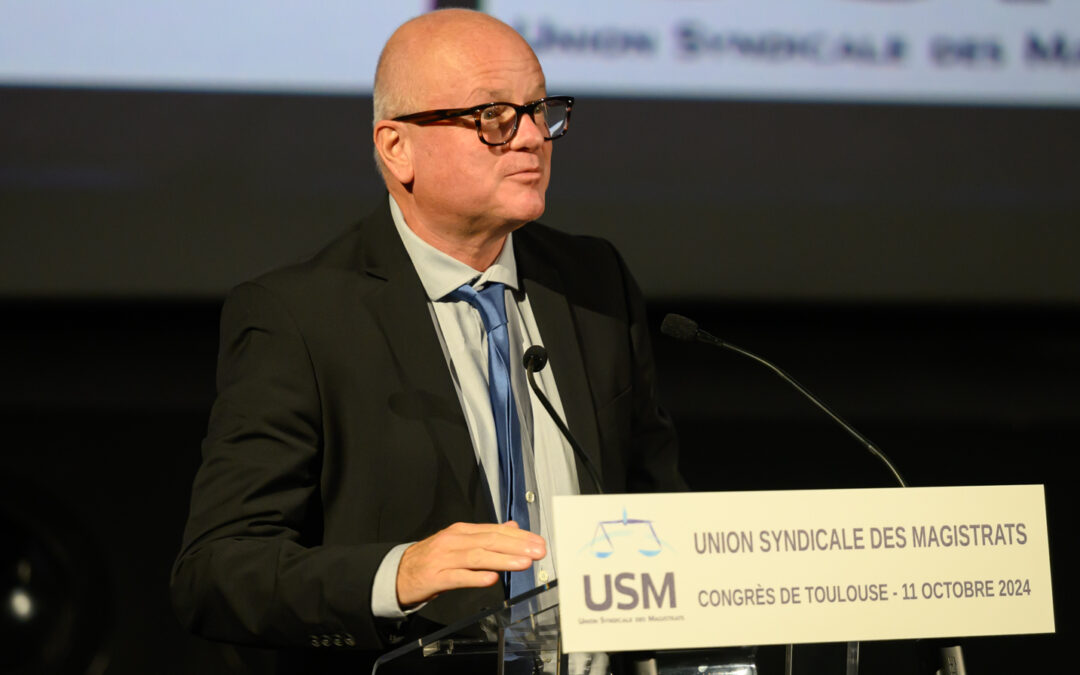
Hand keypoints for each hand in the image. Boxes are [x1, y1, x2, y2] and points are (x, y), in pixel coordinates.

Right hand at [396, 521, 545, 606]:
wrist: (398, 572)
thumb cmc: (433, 558)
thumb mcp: (460, 541)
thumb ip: (486, 535)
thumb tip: (512, 526)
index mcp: (462, 531)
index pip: (495, 530)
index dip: (518, 536)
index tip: (538, 542)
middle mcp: (454, 541)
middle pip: (489, 541)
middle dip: (516, 546)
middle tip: (538, 551)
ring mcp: (444, 558)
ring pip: (477, 557)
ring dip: (502, 559)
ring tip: (522, 563)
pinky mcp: (435, 577)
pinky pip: (458, 577)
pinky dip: (475, 577)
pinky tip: (491, 578)